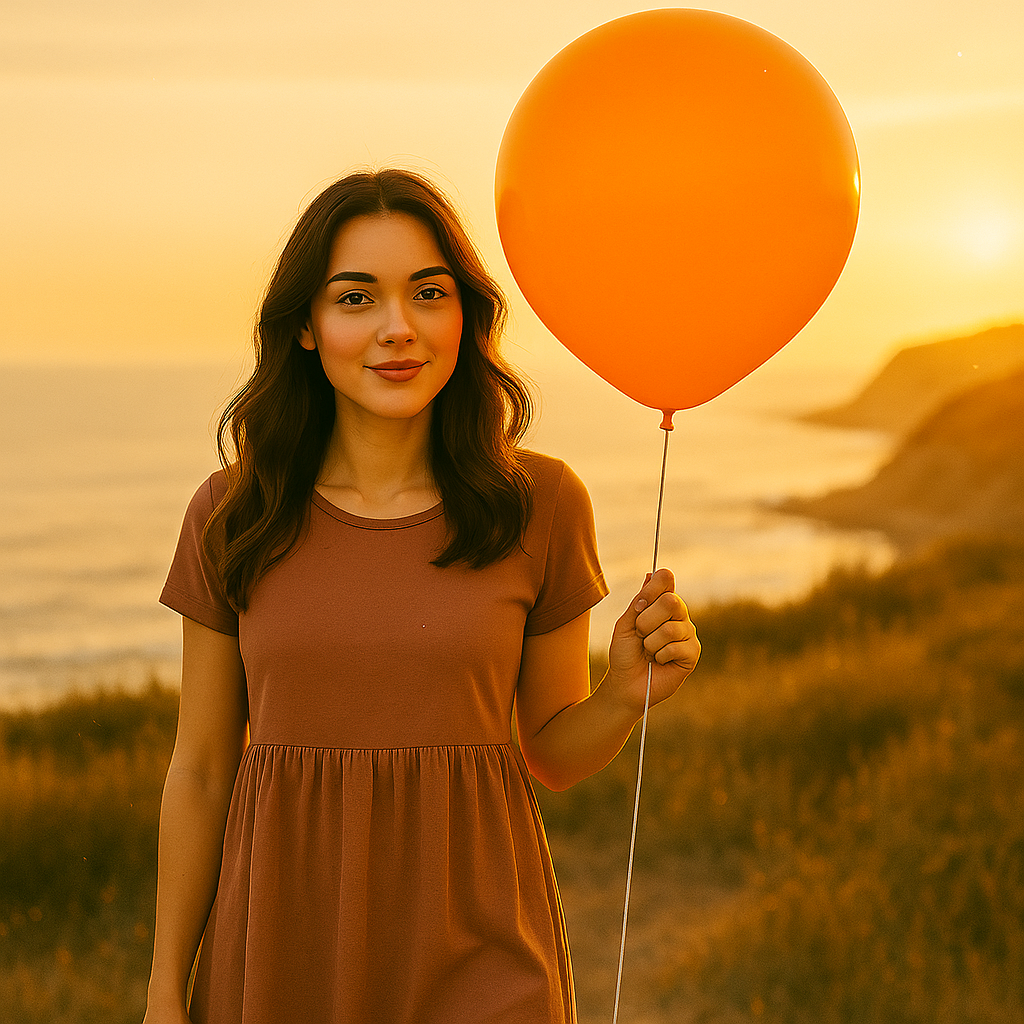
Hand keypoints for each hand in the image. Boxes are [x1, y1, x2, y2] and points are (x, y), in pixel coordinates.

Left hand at [605, 568, 699, 714]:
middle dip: (646, 621)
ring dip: (650, 643)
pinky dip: (660, 656)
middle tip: (640, 635)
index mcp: (661, 602)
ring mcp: (688, 633)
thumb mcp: (626, 624)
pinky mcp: (693, 653)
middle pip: (671, 601)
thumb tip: (651, 574)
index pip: (666, 578)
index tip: (639, 606)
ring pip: (669, 628)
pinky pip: (675, 647)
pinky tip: (660, 661)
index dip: (653, 588)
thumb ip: (639, 601)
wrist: (626, 683)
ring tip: (649, 651)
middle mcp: (678, 614)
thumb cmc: (624, 653)